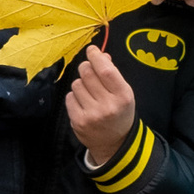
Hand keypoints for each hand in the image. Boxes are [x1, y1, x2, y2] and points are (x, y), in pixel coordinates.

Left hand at [66, 44, 136, 161]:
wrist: (114, 144)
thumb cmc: (119, 113)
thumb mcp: (123, 93)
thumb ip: (112, 73)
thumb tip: (99, 55)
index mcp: (123, 96)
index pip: (106, 69)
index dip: (96, 56)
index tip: (91, 50)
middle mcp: (108, 105)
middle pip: (87, 73)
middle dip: (86, 67)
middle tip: (89, 71)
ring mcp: (92, 114)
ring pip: (76, 84)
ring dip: (81, 84)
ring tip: (89, 93)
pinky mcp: (78, 121)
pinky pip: (69, 97)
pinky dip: (74, 97)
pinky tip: (83, 103)